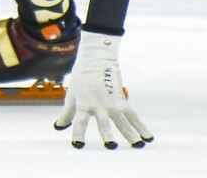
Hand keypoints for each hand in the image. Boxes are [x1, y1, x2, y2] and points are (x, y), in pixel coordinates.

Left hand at [54, 32, 153, 148]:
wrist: (96, 59)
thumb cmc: (81, 78)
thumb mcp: (71, 95)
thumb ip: (66, 113)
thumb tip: (58, 128)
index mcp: (83, 104)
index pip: (79, 122)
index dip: (78, 133)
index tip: (77, 145)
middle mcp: (98, 105)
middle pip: (104, 122)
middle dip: (107, 134)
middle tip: (111, 146)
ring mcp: (112, 103)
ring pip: (122, 121)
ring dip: (130, 133)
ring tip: (138, 145)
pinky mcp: (121, 100)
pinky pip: (133, 115)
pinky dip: (141, 126)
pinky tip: (148, 137)